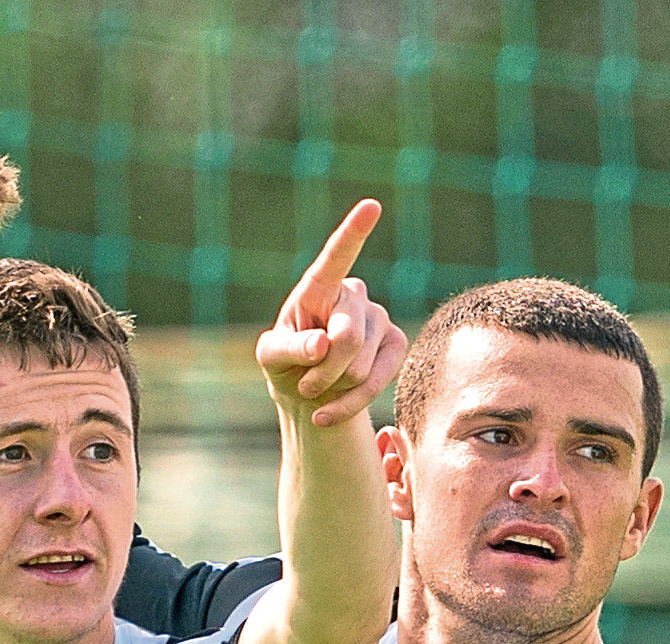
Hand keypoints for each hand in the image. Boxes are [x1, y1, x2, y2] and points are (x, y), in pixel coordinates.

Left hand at [256, 200, 408, 427]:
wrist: (309, 391)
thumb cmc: (286, 362)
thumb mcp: (272, 357)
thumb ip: (289, 349)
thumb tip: (322, 346)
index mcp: (318, 287)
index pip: (336, 258)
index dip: (353, 232)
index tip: (371, 205)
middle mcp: (354, 295)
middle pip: (347, 338)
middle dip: (323, 371)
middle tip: (304, 383)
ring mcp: (379, 318)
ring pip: (361, 366)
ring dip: (333, 388)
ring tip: (316, 386)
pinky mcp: (397, 344)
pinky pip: (378, 382)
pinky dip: (350, 404)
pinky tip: (328, 411)